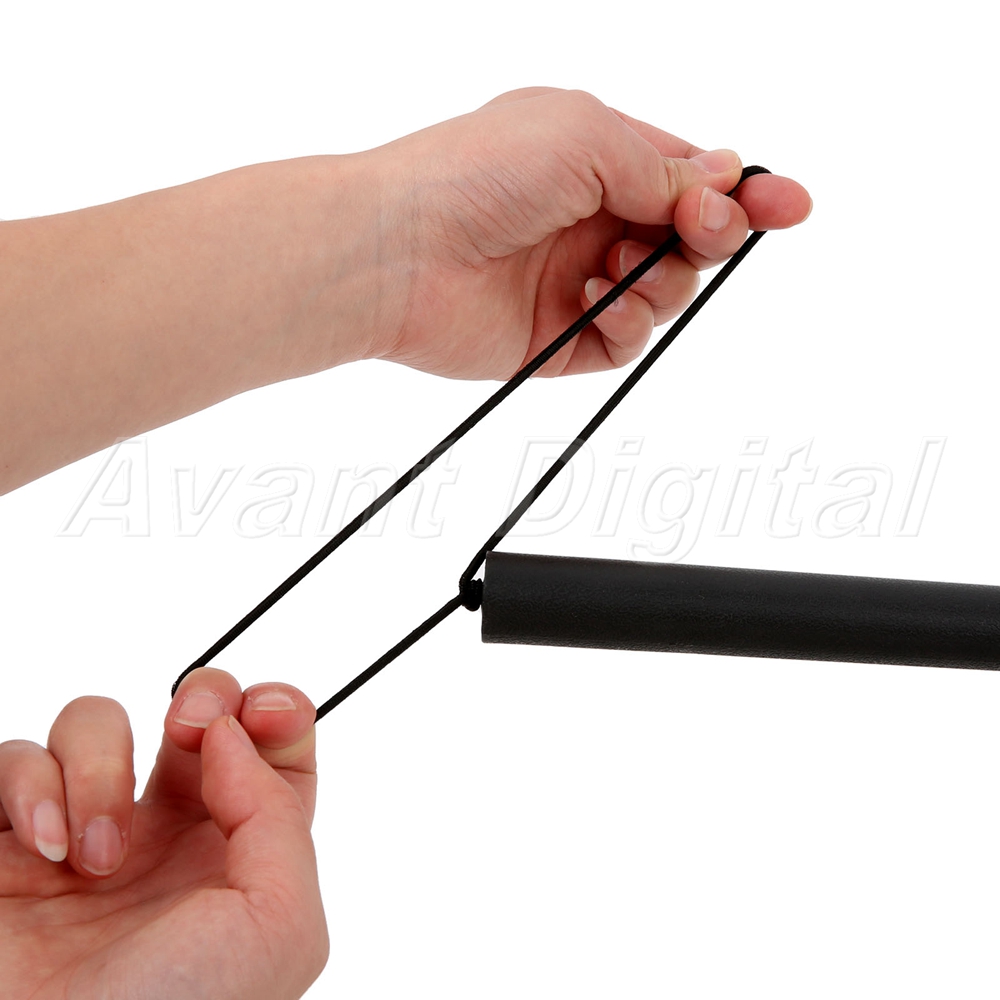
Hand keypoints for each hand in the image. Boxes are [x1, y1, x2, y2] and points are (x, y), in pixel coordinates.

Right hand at [0, 669, 327, 999]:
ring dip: (100, 769)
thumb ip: (279, 816)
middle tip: (193, 727)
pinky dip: (29, 786)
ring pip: (97, 723)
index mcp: (234, 857)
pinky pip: (11, 758)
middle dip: (205, 696)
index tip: (268, 711)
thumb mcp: (279, 928)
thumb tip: (233, 736)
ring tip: (97, 859)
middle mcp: (162, 840)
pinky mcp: (2, 845)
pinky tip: (43, 850)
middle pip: (197, 715)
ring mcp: (78, 837)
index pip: (273, 753)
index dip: (278, 712)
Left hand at [359, 87, 810, 378]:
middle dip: (707, 236)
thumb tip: (720, 181)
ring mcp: (575, 280)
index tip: (791, 206)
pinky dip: (625, 323)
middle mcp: (590, 219)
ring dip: (660, 281)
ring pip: (664, 293)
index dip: (742, 194)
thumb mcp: (586, 139)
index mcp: (596, 157)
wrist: (397, 251)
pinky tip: (593, 301)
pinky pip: (624, 342)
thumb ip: (661, 168)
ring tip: (617, 267)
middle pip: (687, 239)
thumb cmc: (474, 174)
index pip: (689, 177)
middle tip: (698, 233)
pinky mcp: (558, 337)